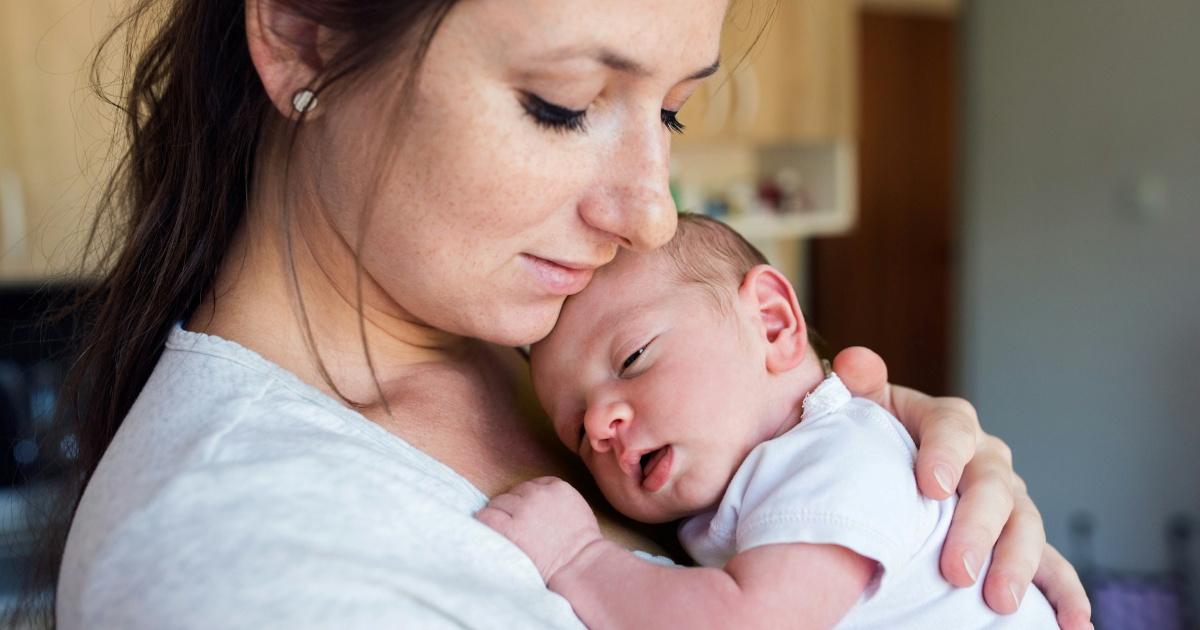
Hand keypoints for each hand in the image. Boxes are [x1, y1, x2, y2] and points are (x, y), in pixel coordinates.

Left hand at [476, 477, 603, 583]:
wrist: (579, 565)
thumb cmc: (581, 545)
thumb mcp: (577, 508)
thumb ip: (556, 497)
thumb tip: (535, 498)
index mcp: (557, 487)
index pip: (532, 484)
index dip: (529, 501)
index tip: (531, 517)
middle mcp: (538, 494)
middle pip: (514, 493)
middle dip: (515, 508)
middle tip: (522, 528)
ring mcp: (523, 510)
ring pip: (498, 502)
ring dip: (501, 515)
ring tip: (511, 533)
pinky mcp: (510, 528)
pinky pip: (486, 516)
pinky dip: (486, 521)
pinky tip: (494, 531)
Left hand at [833, 347, 1091, 628]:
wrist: (881, 471)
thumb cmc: (870, 441)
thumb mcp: (860, 409)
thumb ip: (858, 385)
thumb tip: (854, 362)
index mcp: (948, 423)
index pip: (952, 429)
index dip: (944, 454)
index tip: (930, 487)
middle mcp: (987, 459)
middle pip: (993, 487)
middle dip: (978, 529)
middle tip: (957, 570)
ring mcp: (1009, 501)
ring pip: (1024, 526)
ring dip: (1017, 565)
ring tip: (997, 601)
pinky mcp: (1018, 539)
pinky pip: (1052, 566)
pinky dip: (1065, 594)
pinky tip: (1074, 624)